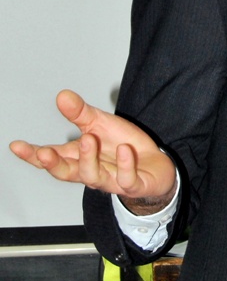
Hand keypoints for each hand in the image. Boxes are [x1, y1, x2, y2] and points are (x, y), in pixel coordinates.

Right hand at [9, 89, 176, 210]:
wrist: (155, 166)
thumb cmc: (123, 147)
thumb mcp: (101, 124)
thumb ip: (80, 113)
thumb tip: (62, 96)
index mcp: (79, 157)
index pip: (52, 157)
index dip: (33, 154)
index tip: (17, 146)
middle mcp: (91, 171)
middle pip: (66, 173)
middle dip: (53, 165)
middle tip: (45, 153)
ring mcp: (111, 180)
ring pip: (93, 176)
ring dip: (89, 158)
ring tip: (89, 138)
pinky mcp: (133, 185)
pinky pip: (126, 179)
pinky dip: (124, 165)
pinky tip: (124, 150)